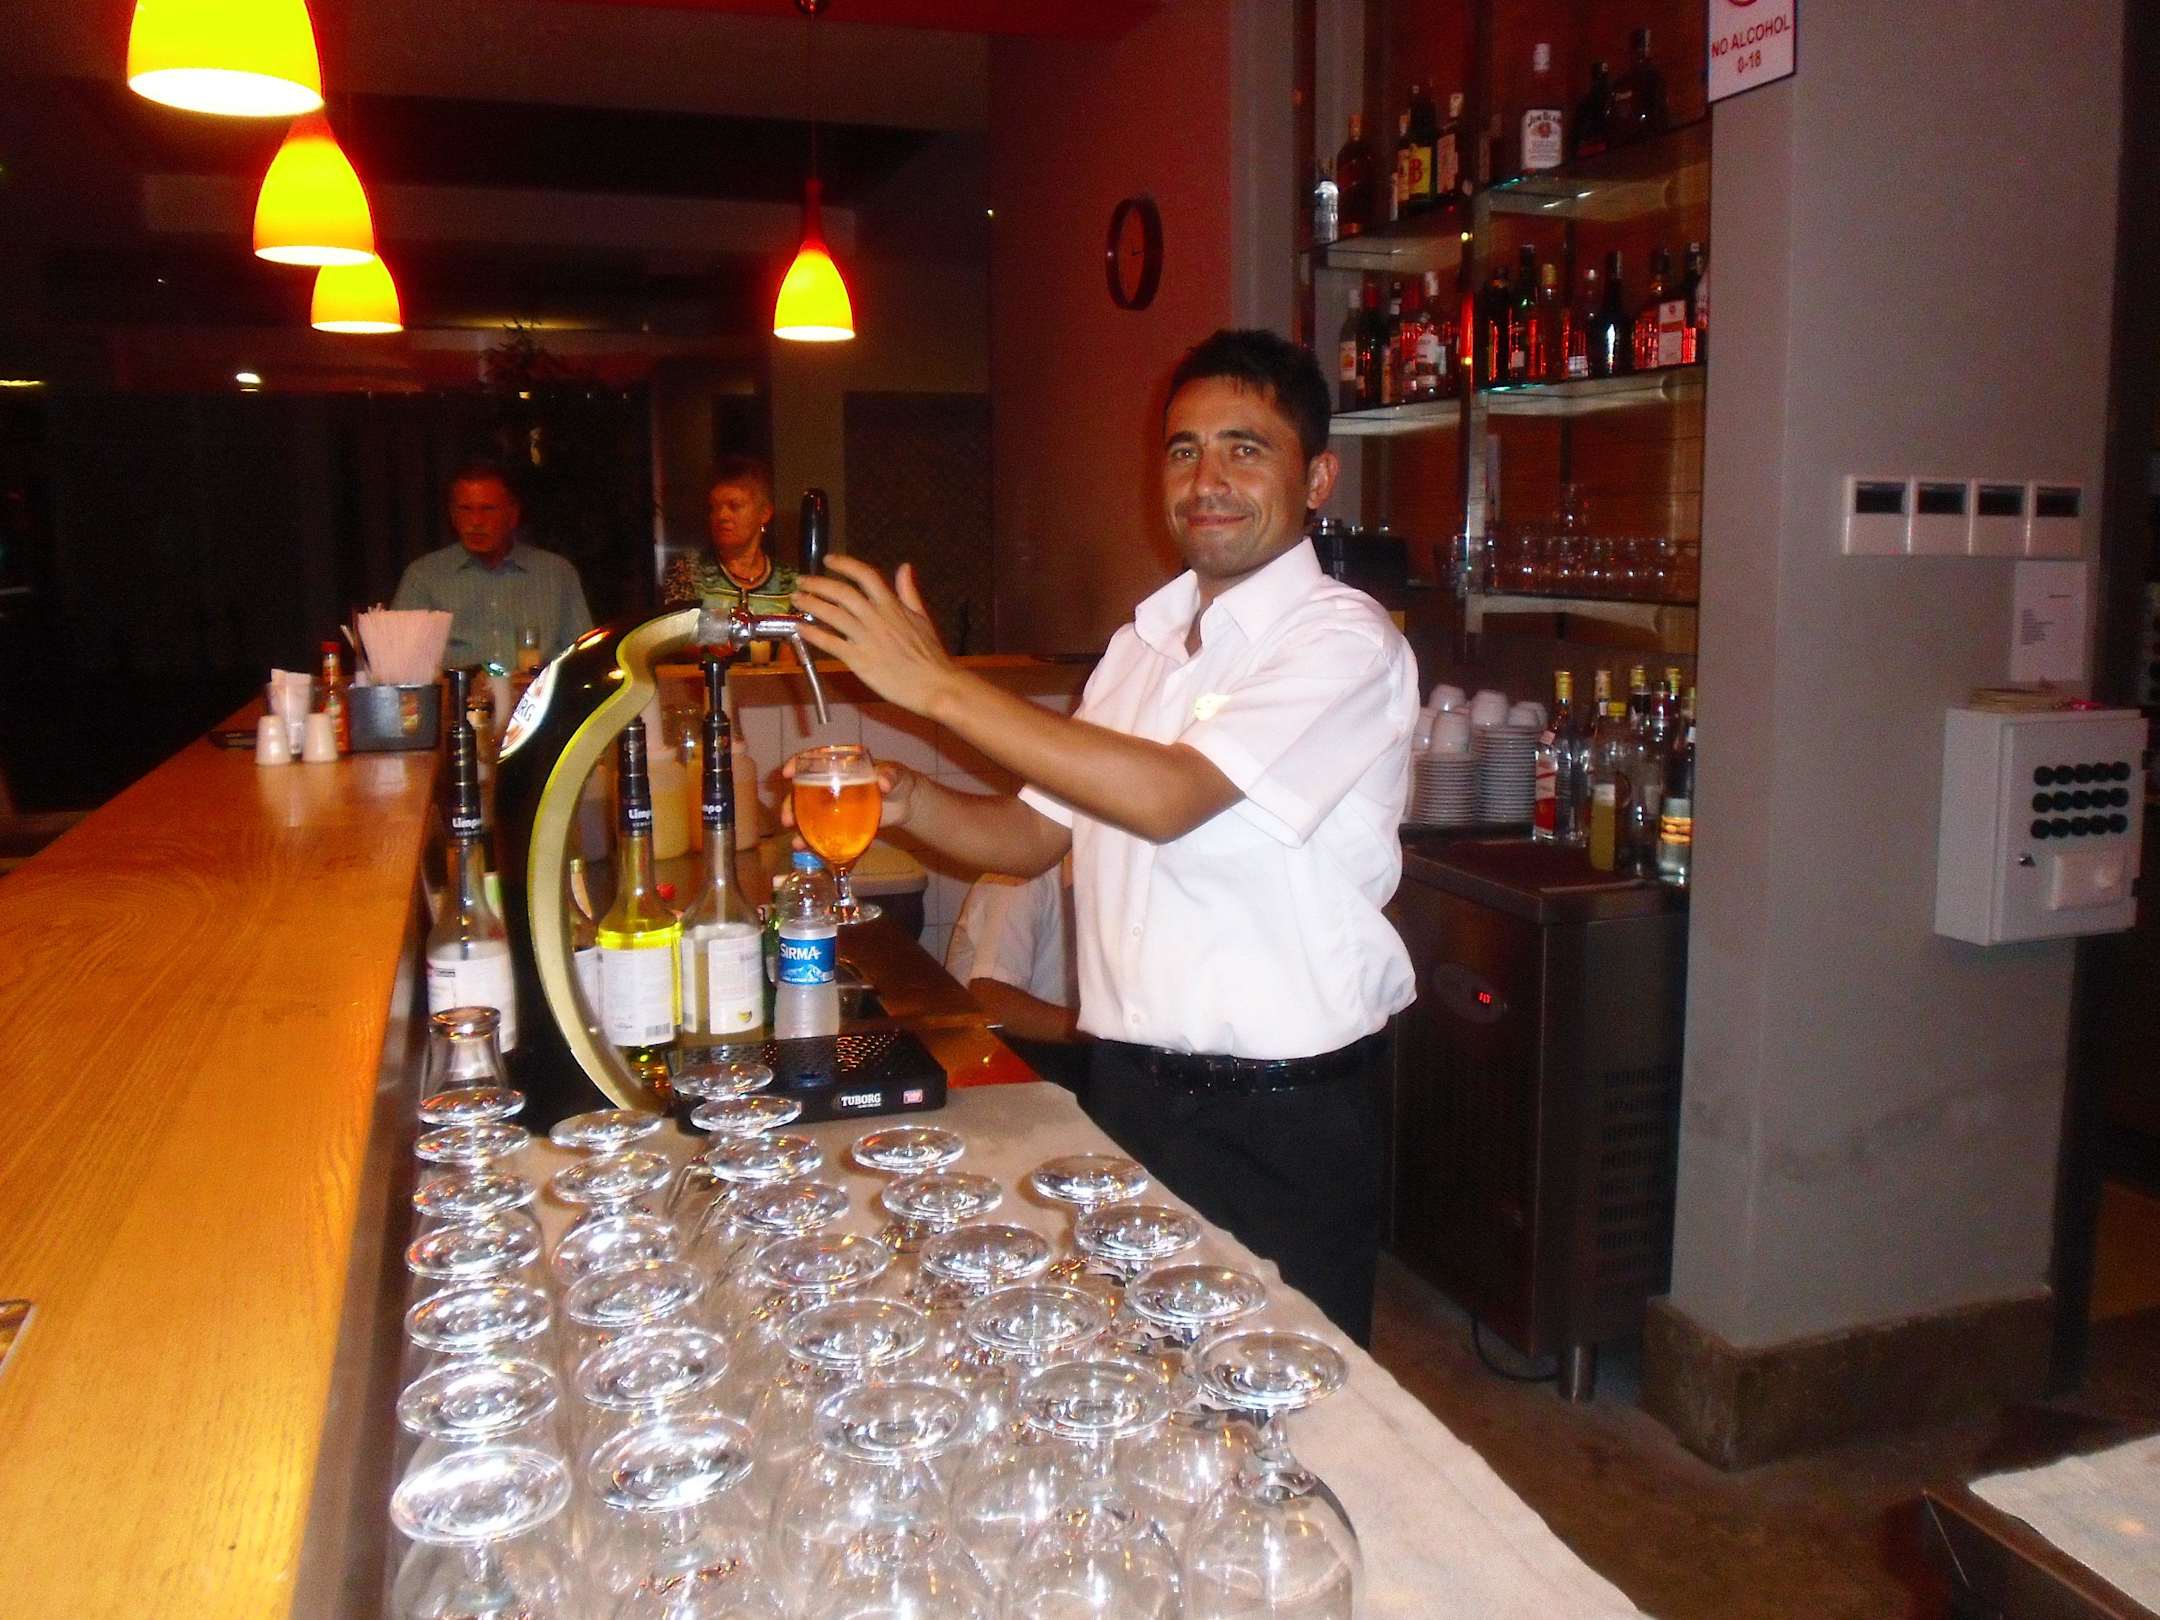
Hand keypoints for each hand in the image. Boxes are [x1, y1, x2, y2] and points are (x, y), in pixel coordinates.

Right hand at [780, 755, 918, 835]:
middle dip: (791, 805)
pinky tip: (810, 852)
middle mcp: (831, 784)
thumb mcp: (895, 774)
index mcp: (841, 765)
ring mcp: (835, 805)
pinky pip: (825, 831)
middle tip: (787, 819)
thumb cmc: (898, 780)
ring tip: (797, 843)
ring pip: (809, 815)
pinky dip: (817, 841)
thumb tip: (883, 783)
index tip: (787, 773)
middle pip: (803, 792)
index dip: (797, 764)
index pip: (814, 760)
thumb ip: (889, 776)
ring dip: (800, 828)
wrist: (907, 803)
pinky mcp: (842, 823)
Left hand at [792, 558, 955, 718]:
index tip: (828, 560)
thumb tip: (904, 567)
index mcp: (892, 606)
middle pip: (842, 592)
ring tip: (796, 599)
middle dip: (818, 583)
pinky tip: (800, 627)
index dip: (844, 564)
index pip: (865, 575)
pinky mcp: (859, 660)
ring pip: (832, 614)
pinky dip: (812, 633)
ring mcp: (866, 638)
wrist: (935, 684)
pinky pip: (830, 643)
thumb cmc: (930, 655)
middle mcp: (877, 617)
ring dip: (811, 603)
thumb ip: (909, 592)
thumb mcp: (922, 617)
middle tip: (801, 580)